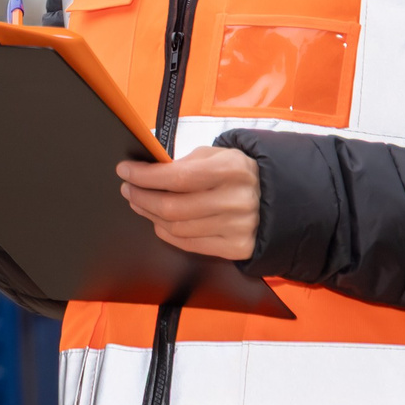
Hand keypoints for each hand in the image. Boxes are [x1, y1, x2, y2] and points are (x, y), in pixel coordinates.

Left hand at [117, 147, 260, 259]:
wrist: (280, 200)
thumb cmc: (239, 173)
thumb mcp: (218, 156)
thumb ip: (185, 163)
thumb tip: (147, 171)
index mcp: (232, 170)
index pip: (177, 177)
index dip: (145, 176)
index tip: (125, 170)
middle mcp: (236, 201)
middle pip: (173, 207)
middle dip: (141, 197)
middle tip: (128, 188)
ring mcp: (237, 228)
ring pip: (177, 228)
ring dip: (150, 215)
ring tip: (139, 202)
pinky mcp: (235, 248)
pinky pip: (189, 244)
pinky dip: (166, 232)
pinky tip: (157, 221)